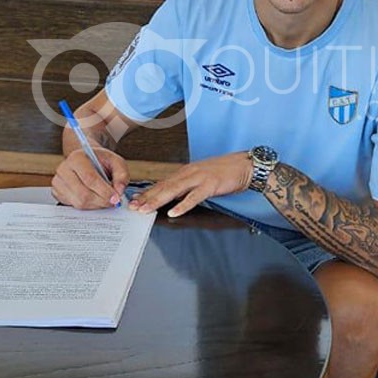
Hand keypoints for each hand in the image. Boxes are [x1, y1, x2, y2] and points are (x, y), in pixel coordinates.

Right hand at [51, 148, 129, 208]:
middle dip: (101, 201)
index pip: (90, 179)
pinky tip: (94, 198)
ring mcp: (58, 182)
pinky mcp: (57, 193)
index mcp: (77, 157)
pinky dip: (88, 206)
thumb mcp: (116, 162)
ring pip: (79, 203)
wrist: (87, 160)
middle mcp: (64, 169)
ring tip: (104, 198)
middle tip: (113, 201)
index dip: (104, 191)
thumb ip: (122, 174)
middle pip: (83, 194)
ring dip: (96, 205)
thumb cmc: (101, 161)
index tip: (116, 198)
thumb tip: (119, 191)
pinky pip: (74, 206)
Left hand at [129, 152, 252, 217]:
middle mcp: (189, 173)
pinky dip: (182, 205)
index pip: (163, 183)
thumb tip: (174, 195)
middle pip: (164, 186)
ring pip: (174, 190)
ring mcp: (199, 178)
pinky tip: (173, 212)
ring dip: (158, 200)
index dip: (148, 191)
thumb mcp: (202, 177)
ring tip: (145, 209)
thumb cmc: (225, 172)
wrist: (244, 165)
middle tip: (133, 206)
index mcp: (186, 172)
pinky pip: (194, 197)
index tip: (135, 199)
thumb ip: (187, 186)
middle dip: (147, 197)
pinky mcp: (210, 185)